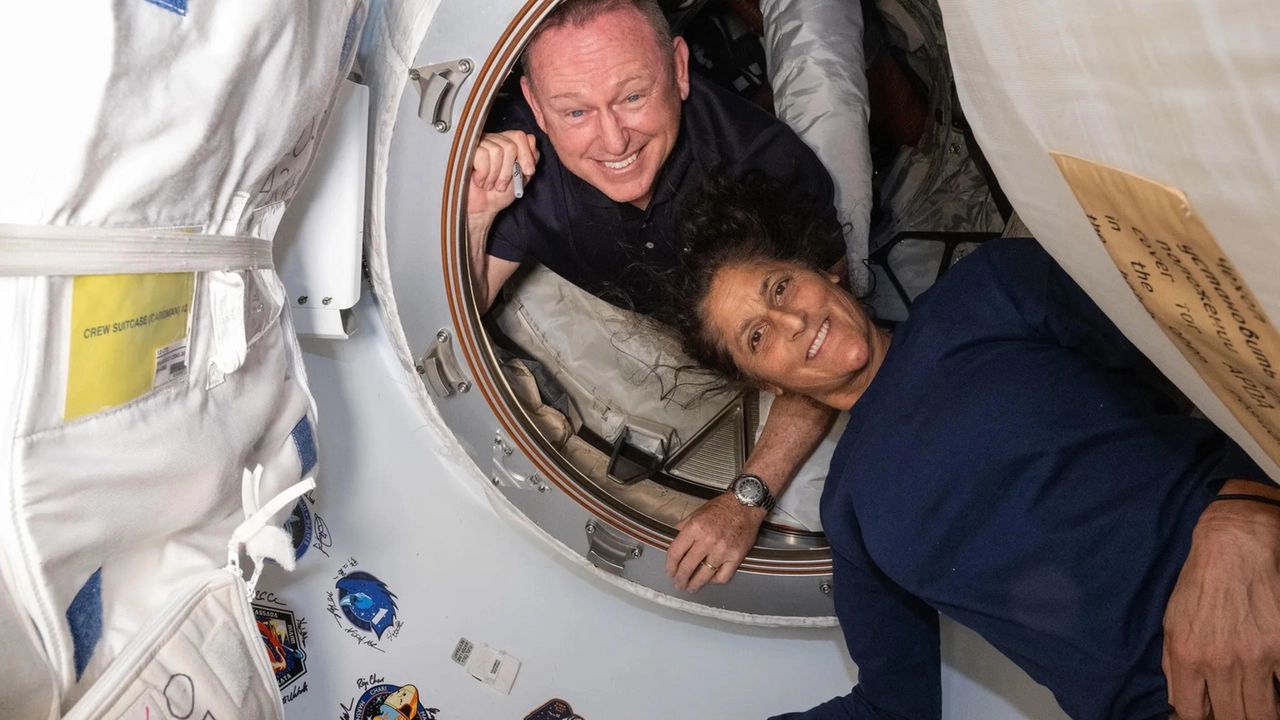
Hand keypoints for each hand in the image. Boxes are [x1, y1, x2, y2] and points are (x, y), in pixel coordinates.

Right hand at [467, 130, 538, 219]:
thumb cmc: (500, 193)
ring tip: (490, 184)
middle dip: (509, 171)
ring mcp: (479, 144)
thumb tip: (531, 141)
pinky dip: (483, 174)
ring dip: (495, 175)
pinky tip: (480, 181)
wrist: (483, 208)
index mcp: (507, 143)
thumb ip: (530, 159)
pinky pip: (482, 155)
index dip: (526, 154)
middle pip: (510, 146)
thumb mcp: (522, 177)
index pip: (521, 136)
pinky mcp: (467, 150)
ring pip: (497, 151)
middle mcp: (494, 140)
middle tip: (501, 184)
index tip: (527, 172)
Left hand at [665, 493, 765, 592]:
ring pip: (704, 575)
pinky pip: (723, 576)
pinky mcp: (736, 557)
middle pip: (688, 566)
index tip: (669, 572)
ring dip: (695, 584)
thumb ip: (683, 528)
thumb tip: (672, 542)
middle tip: (678, 584)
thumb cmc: (721, 508)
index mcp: (694, 528)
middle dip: (680, 578)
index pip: (675, 553)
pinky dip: (714, 581)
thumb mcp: (696, 513)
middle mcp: (707, 541)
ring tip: (691, 587)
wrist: (745, 505)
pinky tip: (709, 581)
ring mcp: (722, 551)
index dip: (670, 566)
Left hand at [1163, 493, 1279, 719]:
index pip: (1191, 712)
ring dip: (1261, 714)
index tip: (1210, 714)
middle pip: (1232, 718)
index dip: (1200, 717)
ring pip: (1263, 713)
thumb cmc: (1199, 584)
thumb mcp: (1171, 622)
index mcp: (1187, 656)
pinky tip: (1275, 686)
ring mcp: (1255, 657)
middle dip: (1234, 718)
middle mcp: (1220, 662)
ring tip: (1259, 707)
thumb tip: (1179, 701)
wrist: (1233, 547)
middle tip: (1237, 710)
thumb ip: (1173, 664)